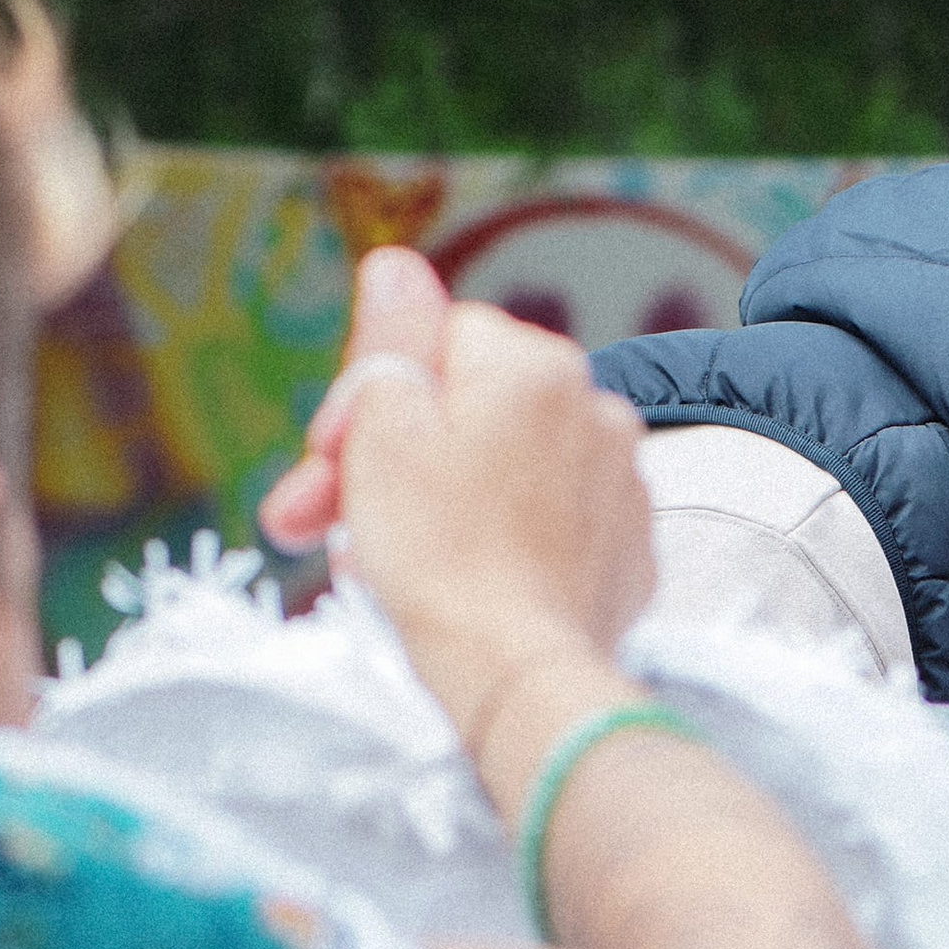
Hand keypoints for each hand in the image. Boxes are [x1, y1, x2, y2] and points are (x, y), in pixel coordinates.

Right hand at [259, 248, 656, 756]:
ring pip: (504, 473)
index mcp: (535, 364)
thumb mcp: (385, 430)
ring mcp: (622, 486)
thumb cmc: (441, 554)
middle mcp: (595, 409)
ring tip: (381, 564)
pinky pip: (547, 530)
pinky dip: (500, 549)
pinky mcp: (629, 556)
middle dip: (390, 461)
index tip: (328, 461)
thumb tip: (394, 267)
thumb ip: (392, 342)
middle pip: (470, 412)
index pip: (437, 343)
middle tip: (318, 524)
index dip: (370, 397)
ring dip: (437, 506)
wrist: (521, 681)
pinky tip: (457, 587)